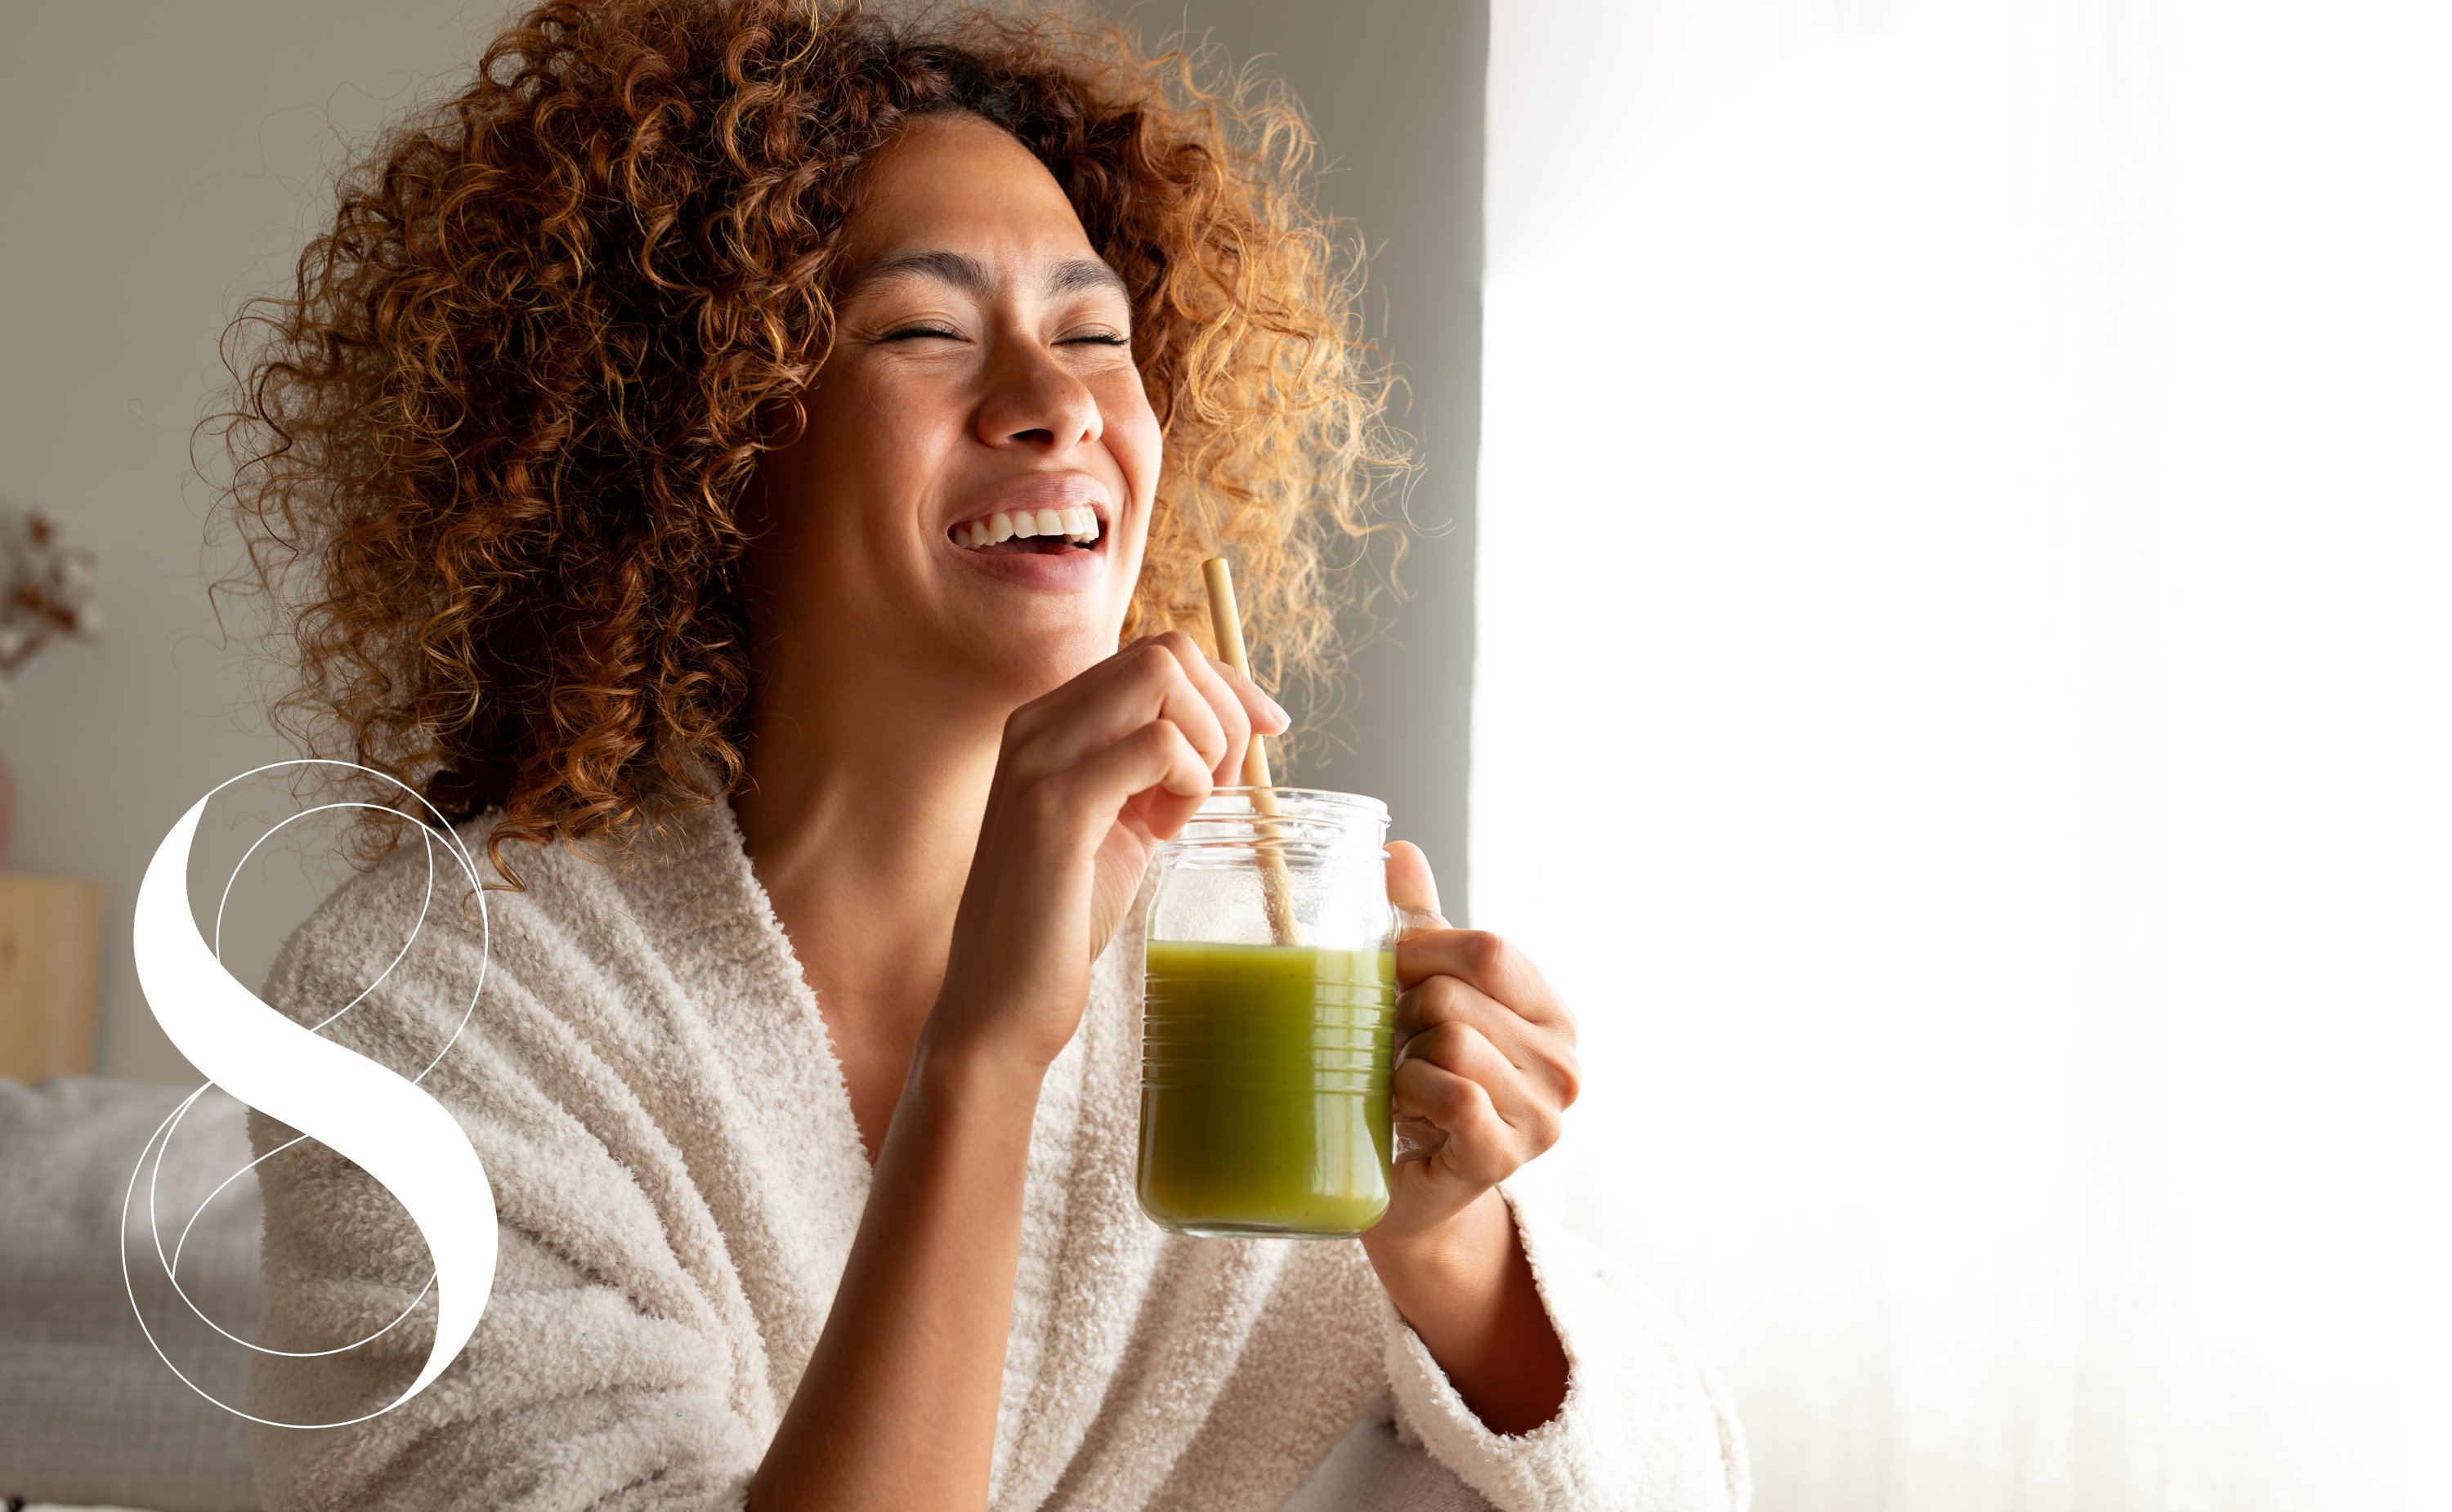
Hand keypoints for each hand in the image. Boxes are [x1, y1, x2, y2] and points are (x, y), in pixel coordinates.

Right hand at [928, 631, 1286, 1070]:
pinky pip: (1158, 745)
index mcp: (1049, 723)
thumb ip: (1154, 771)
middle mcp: (1037, 725)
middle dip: (1223, 713)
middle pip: (1166, 653)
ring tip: (1183, 812)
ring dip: (1206, 743)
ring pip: (1163, 679)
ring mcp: (1040, 761)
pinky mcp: (1055, 808)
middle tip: (1216, 789)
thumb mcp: (1120, 824)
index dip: (1228, 685)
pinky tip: (1164, 832)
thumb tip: (1235, 724)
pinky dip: (1187, 783)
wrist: (1001, 1006)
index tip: (1267, 729)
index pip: (1157, 654)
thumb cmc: (1062, 921)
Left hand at [1375, 843, 1580, 1242]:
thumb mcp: (1428, 993)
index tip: (1391, 977)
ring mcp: (1542, 1116)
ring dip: (1402, 1059)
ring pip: (1449, 1042)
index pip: (1489, 949)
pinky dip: (1411, 1092)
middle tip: (1395, 1047)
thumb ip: (1421, 925)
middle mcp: (1564, 1064)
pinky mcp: (1505, 1158)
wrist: (1412, 1190)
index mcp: (1553, 1013)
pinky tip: (1405, 1110)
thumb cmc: (1423, 1081)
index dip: (1421, 952)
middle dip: (1403, 1014)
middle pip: (1456, 995)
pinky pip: (1450, 1094)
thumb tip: (1397, 847)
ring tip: (1403, 1081)